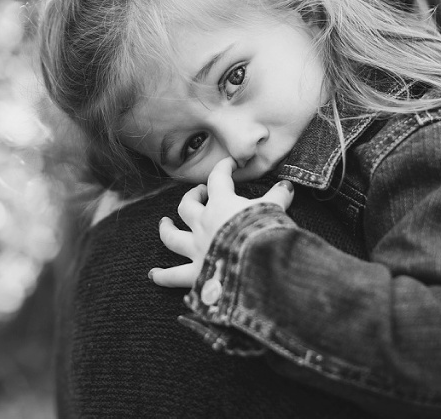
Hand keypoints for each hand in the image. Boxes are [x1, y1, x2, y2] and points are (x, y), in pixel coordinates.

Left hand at [149, 157, 294, 287]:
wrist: (256, 264)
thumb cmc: (264, 233)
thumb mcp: (275, 209)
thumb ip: (279, 196)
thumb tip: (287, 185)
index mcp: (222, 204)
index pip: (218, 178)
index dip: (223, 168)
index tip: (229, 164)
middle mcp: (203, 224)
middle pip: (187, 205)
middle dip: (192, 197)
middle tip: (200, 194)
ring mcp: (196, 249)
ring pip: (172, 236)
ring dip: (166, 229)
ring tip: (164, 223)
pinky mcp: (195, 274)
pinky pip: (173, 275)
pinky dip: (163, 276)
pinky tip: (154, 275)